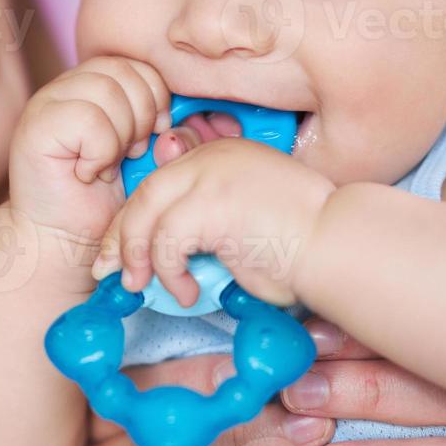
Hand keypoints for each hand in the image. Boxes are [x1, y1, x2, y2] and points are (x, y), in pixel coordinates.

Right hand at [8, 56, 170, 239]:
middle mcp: (66, 86)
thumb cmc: (106, 201)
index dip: (156, 95)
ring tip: (107, 165)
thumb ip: (168, 133)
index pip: (136, 65)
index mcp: (93, 85)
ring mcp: (46, 103)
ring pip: (106, 92)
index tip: (156, 133)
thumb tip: (181, 121)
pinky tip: (89, 173)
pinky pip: (88, 119)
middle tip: (130, 154)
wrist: (64, 240)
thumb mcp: (148, 158)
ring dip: (119, 136)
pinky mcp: (36, 126)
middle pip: (123, 72)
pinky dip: (100, 153)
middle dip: (141, 116)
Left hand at [94, 137, 334, 307]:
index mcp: (221, 152)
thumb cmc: (301, 243)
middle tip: (108, 272)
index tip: (121, 249)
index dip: (134, 216)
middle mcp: (211, 155)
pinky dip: (169, 273)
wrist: (336, 244)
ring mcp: (210, 176)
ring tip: (144, 288)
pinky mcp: (210, 204)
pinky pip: (166, 242)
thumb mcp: (245, 216)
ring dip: (138, 258)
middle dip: (119, 237)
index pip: (160, 181)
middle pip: (144, 194)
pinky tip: (187, 292)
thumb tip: (168, 252)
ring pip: (146, 215)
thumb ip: (209, 220)